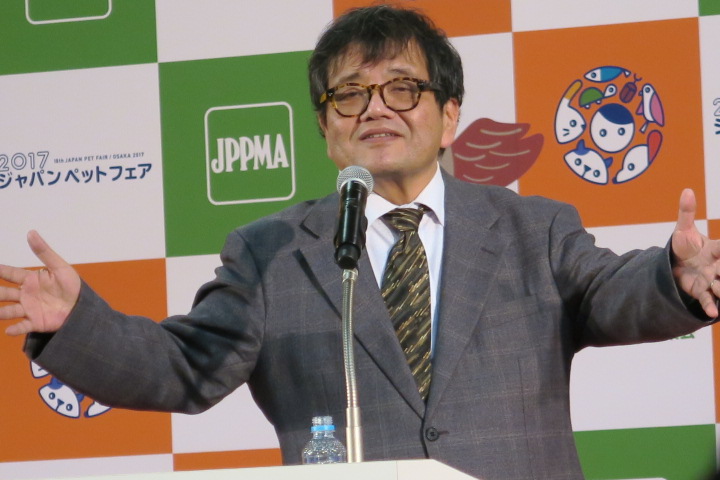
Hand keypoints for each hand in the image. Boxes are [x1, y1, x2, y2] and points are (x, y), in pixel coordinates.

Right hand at [0, 231, 80, 335]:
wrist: (83, 306)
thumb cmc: (72, 285)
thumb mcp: (60, 267)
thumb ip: (44, 252)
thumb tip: (31, 232)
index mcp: (30, 280)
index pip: (9, 273)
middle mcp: (26, 294)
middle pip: (4, 293)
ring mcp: (29, 309)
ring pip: (9, 311)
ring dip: (1, 312)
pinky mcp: (36, 322)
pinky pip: (23, 326)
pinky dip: (16, 329)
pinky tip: (9, 330)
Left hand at [671, 189, 719, 317]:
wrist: (674, 265)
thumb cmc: (684, 246)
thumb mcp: (683, 230)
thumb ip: (686, 212)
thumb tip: (687, 190)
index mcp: (715, 249)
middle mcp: (716, 266)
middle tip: (718, 270)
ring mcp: (710, 280)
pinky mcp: (700, 291)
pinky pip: (708, 300)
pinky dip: (711, 306)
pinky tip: (713, 314)